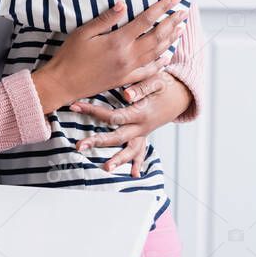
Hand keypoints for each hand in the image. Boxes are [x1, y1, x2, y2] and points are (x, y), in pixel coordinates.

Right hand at [31, 0, 187, 112]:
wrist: (63, 83)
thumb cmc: (69, 56)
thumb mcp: (83, 32)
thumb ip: (105, 18)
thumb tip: (123, 3)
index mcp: (118, 41)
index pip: (146, 20)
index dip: (162, 8)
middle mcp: (127, 56)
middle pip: (157, 36)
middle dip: (172, 22)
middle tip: (184, 11)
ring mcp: (128, 69)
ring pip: (156, 53)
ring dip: (171, 40)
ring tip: (180, 29)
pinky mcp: (125, 79)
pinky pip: (148, 71)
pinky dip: (160, 63)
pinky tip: (166, 56)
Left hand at [69, 71, 190, 169]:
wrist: (181, 94)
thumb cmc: (164, 85)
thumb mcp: (156, 81)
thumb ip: (141, 88)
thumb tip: (126, 96)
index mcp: (141, 113)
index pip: (113, 116)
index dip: (93, 111)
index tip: (74, 106)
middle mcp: (142, 127)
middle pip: (118, 137)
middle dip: (97, 142)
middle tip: (79, 146)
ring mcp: (144, 133)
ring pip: (131, 150)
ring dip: (118, 160)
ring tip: (105, 169)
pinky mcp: (145, 135)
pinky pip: (142, 152)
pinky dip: (139, 163)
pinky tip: (135, 175)